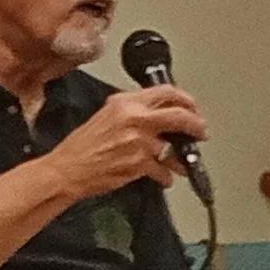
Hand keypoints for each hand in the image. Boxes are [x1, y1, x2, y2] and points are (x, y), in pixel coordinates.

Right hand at [42, 87, 207, 199]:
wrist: (68, 169)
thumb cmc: (81, 147)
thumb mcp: (106, 115)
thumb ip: (131, 110)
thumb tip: (154, 112)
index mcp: (126, 102)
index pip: (166, 92)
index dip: (185, 99)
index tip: (192, 107)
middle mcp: (135, 119)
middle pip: (180, 116)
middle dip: (197, 125)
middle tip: (201, 131)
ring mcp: (139, 142)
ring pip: (174, 148)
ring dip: (182, 157)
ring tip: (183, 162)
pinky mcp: (139, 164)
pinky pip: (163, 170)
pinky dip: (166, 176)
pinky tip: (164, 177)